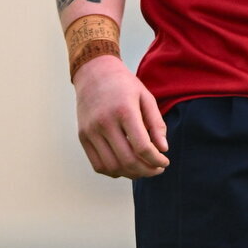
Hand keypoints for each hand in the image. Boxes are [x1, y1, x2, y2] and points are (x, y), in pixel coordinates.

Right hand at [73, 56, 168, 178]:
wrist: (94, 73)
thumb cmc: (125, 84)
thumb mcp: (146, 97)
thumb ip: (156, 124)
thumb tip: (163, 149)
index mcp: (124, 110)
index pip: (141, 146)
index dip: (156, 160)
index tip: (165, 162)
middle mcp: (105, 123)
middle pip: (127, 160)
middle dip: (146, 170)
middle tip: (157, 169)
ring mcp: (91, 131)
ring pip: (112, 166)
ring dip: (130, 174)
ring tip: (143, 169)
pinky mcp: (83, 137)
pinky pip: (97, 164)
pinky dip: (113, 171)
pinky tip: (126, 166)